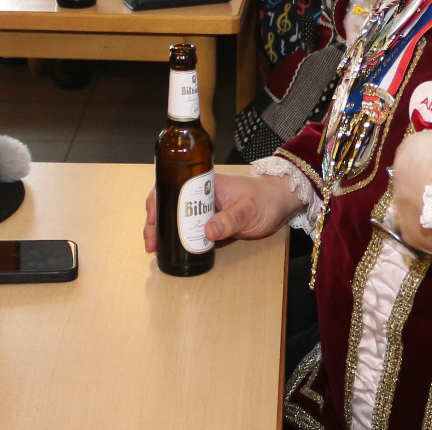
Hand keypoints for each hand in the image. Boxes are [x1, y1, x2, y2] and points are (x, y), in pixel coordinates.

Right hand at [141, 173, 299, 252]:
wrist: (281, 203)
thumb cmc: (266, 200)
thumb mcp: (248, 210)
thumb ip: (230, 220)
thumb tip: (206, 232)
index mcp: (205, 183)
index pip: (173, 187)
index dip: (157, 203)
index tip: (151, 223)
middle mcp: (201, 194)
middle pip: (170, 203)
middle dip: (155, 221)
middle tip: (150, 244)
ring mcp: (205, 208)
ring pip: (177, 216)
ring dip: (164, 230)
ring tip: (156, 248)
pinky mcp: (212, 221)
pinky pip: (190, 227)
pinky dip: (178, 236)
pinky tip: (171, 248)